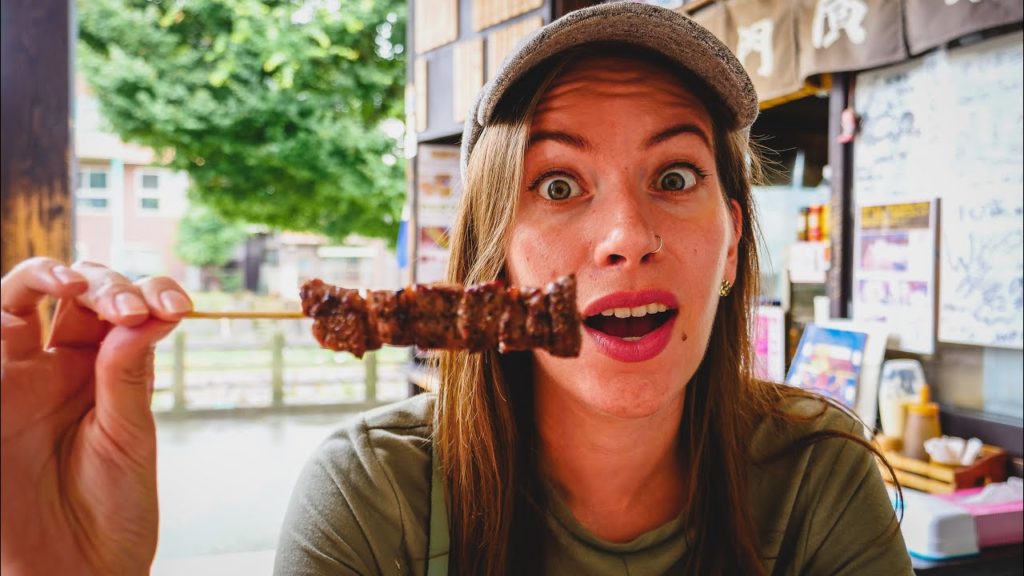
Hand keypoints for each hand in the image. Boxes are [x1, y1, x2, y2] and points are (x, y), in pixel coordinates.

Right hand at [1, 258, 191, 574]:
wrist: (75, 570)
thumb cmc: (111, 510)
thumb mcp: (129, 436)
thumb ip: (128, 374)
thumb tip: (151, 312)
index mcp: (107, 373)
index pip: (126, 310)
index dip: (151, 293)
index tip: (177, 307)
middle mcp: (60, 367)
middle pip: (77, 293)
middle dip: (106, 284)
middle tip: (131, 308)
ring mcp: (18, 378)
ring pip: (20, 297)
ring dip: (48, 275)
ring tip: (75, 284)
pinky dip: (5, 306)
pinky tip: (39, 296)